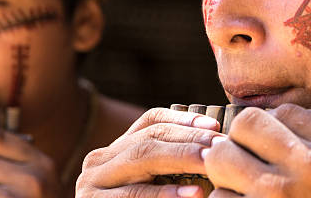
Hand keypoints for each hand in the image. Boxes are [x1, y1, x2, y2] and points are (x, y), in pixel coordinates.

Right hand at [76, 108, 221, 197]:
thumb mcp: (151, 184)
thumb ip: (169, 166)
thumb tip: (215, 143)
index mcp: (115, 151)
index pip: (150, 121)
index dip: (183, 119)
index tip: (214, 125)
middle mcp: (99, 161)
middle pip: (149, 137)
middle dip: (188, 138)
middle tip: (219, 146)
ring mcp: (91, 184)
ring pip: (142, 158)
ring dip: (181, 158)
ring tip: (211, 162)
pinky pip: (135, 196)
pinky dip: (166, 194)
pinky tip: (194, 193)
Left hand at [203, 104, 310, 196]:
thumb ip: (309, 144)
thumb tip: (255, 121)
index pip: (283, 111)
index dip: (269, 131)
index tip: (272, 154)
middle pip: (246, 123)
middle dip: (239, 144)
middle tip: (247, 169)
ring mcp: (281, 192)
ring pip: (220, 155)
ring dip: (223, 174)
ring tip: (242, 190)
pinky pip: (218, 197)